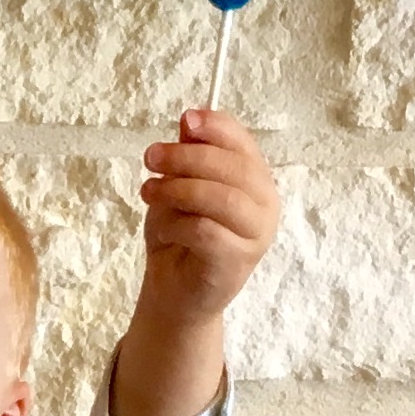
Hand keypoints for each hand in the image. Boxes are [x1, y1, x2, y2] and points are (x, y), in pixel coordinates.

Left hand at [134, 110, 280, 326]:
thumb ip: (189, 156)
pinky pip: (206, 230)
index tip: (185, 120)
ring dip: (178, 189)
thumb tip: (189, 119)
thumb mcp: (179, 188)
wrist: (174, 295)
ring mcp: (256, 235)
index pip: (243, 144)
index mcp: (256, 181)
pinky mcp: (237, 261)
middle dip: (187, 157)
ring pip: (221, 197)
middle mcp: (265, 205)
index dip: (216, 127)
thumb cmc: (180, 238)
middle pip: (233, 167)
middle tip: (151, 157)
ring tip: (149, 192)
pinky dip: (177, 225)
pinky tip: (163, 231)